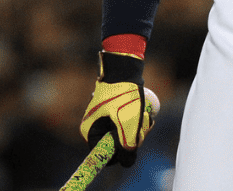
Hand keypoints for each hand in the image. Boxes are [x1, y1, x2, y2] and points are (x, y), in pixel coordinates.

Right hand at [79, 51, 153, 166]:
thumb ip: (128, 147)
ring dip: (137, 127)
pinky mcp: (115, 112)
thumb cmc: (123, 96)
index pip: (105, 156)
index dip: (120, 154)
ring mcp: (105, 119)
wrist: (125, 68)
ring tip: (141, 113)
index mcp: (90, 132)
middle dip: (132, 137)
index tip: (132, 143)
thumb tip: (127, 164)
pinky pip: (128, 123)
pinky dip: (137, 119)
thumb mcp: (128, 124)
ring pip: (126, 134)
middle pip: (117, 146)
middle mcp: (95, 127)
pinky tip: (142, 109)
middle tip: (139, 124)